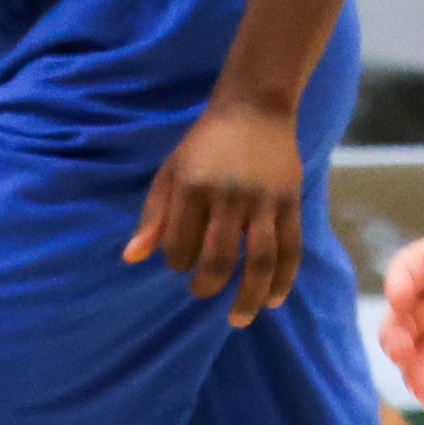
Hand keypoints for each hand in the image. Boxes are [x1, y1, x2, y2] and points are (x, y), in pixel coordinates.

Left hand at [126, 101, 307, 324]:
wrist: (254, 106)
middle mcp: (228, 195)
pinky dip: (283, 280)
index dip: (176, 263)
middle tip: (202, 292)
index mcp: (192, 188)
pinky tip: (274, 300)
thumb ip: (153, 216)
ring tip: (238, 318)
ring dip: (249, 297)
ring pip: (260, 262)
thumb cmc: (204, 143)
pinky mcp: (290, 202)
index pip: (180, 246)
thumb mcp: (171, 172)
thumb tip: (133, 259)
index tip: (180, 262)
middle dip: (207, 286)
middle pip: (219, 260)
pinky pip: (290, 250)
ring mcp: (263, 200)